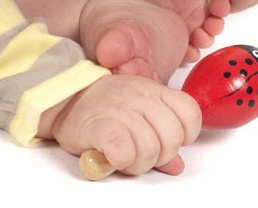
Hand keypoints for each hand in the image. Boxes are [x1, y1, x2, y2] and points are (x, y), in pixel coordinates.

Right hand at [50, 75, 201, 175]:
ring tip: (127, 159)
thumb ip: (161, 137)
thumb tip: (177, 166)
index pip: (190, 113)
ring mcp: (121, 110)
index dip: (186, 135)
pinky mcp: (99, 126)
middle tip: (145, 155)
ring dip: (139, 163)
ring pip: (150, 148)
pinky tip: (115, 158)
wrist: (67, 97)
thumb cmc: (107, 106)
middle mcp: (142, 97)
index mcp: (156, 91)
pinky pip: (123, 150)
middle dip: (161, 155)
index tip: (170, 143)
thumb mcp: (141, 112)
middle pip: (172, 137)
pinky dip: (122, 160)